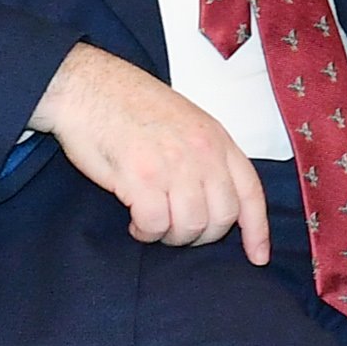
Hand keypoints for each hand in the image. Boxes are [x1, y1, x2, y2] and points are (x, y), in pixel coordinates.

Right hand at [32, 40, 270, 260]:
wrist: (89, 87)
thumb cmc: (132, 107)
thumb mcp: (188, 123)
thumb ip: (208, 158)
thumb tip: (217, 201)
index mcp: (218, 140)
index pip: (251, 193)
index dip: (257, 230)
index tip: (258, 257)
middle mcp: (203, 154)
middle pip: (222, 218)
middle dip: (200, 235)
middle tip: (176, 229)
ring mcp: (173, 165)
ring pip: (190, 226)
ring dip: (170, 236)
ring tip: (152, 222)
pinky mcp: (140, 177)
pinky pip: (155, 225)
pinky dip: (145, 232)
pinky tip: (135, 222)